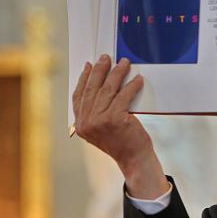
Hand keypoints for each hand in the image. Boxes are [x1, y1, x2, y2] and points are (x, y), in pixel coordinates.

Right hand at [72, 54, 169, 198]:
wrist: (134, 160)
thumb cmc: (121, 143)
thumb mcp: (101, 129)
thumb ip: (95, 112)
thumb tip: (100, 85)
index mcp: (80, 125)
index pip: (79, 96)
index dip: (83, 78)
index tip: (88, 65)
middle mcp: (86, 123)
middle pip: (92, 89)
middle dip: (100, 70)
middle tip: (106, 57)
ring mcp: (100, 121)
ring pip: (108, 89)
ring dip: (117, 73)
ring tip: (124, 63)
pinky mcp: (115, 119)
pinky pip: (124, 96)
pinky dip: (132, 85)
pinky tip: (137, 79)